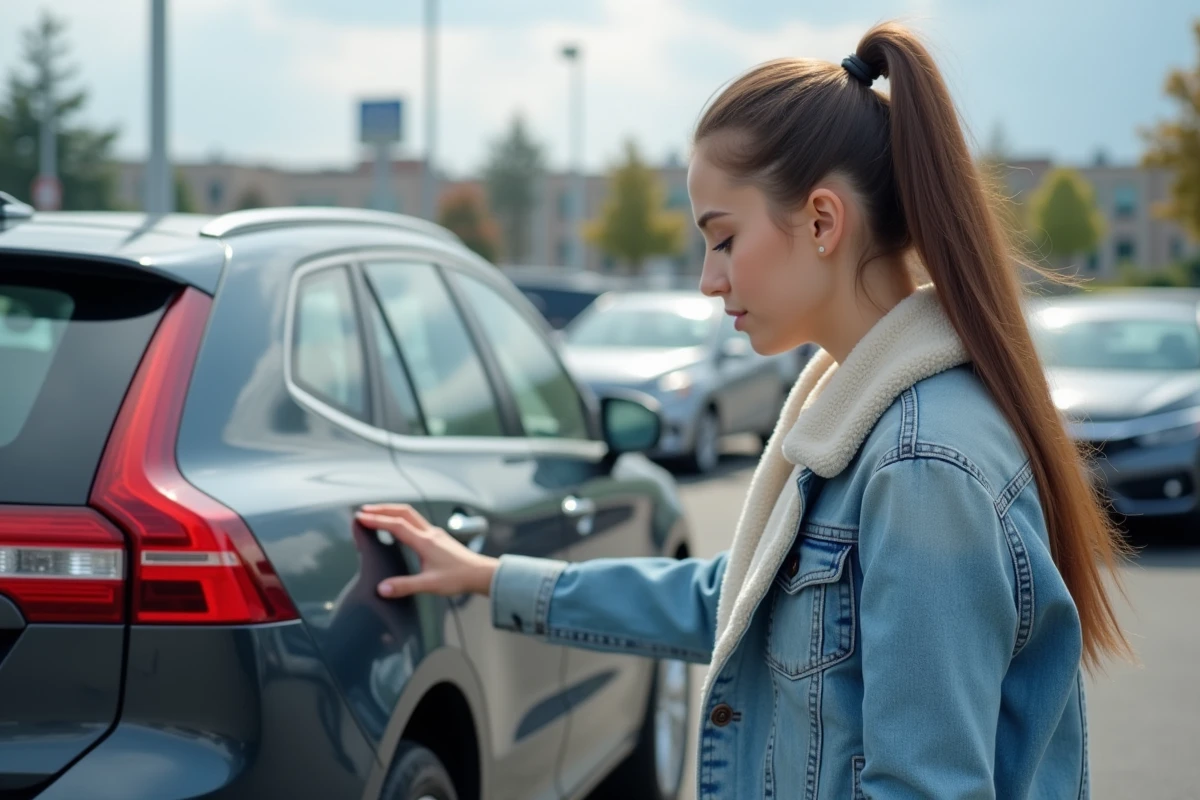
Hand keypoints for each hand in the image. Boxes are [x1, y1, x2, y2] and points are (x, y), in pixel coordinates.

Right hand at [356, 504, 498, 598]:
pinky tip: (399, 526)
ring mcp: (435, 534)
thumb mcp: (430, 585)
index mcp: (425, 541)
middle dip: (382, 509)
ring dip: (392, 511)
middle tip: (364, 510)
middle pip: (403, 512)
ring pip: (411, 515)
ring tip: (377, 513)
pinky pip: (417, 522)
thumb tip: (382, 588)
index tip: (360, 517)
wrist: (481, 574)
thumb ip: (405, 586)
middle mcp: (429, 533)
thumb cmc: (459, 578)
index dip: (377, 520)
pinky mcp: (439, 538)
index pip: (396, 525)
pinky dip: (402, 518)